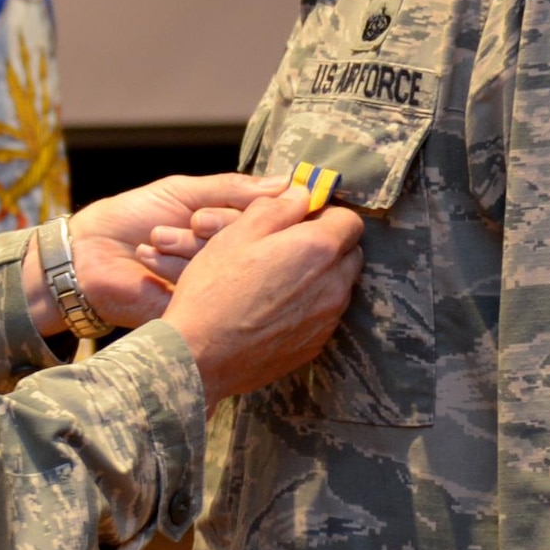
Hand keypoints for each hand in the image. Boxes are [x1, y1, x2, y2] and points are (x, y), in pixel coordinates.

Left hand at [23, 173, 292, 335]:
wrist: (88, 254)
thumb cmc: (131, 216)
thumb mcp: (182, 191)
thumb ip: (230, 188)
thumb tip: (285, 183)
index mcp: (227, 227)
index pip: (264, 219)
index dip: (255, 209)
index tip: (243, 202)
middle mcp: (226, 258)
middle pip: (253, 245)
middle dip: (223, 229)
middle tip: (195, 222)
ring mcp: (213, 286)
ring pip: (230, 267)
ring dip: (193, 247)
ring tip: (160, 235)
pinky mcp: (196, 310)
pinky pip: (206, 291)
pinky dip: (176, 268)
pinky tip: (150, 253)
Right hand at [160, 186, 363, 409]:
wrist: (199, 355)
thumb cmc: (213, 290)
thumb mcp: (236, 234)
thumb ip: (277, 208)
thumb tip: (302, 194)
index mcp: (317, 249)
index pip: (350, 220)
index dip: (326, 215)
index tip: (302, 219)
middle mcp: (333, 285)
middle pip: (350, 254)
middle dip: (328, 246)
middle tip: (290, 248)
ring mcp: (326, 319)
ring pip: (338, 286)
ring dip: (320, 277)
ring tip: (279, 280)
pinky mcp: (315, 345)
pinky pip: (323, 316)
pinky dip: (308, 307)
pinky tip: (275, 309)